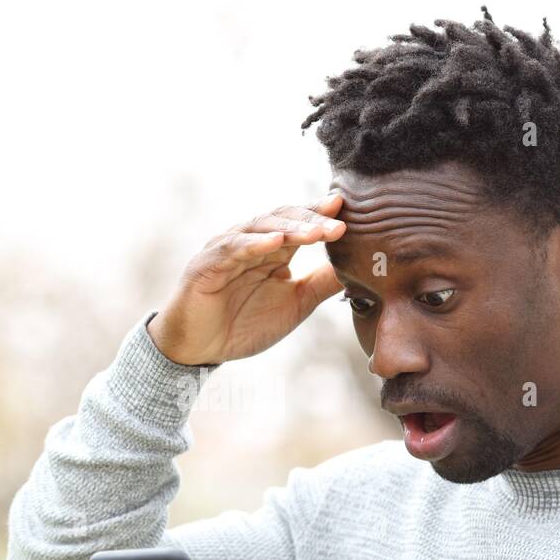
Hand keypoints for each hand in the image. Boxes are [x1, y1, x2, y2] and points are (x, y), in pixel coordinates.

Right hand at [146, 193, 346, 365]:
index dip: (321, 215)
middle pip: (284, 219)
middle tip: (338, 222)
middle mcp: (251, 243)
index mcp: (273, 250)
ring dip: (289, 228)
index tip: (347, 210)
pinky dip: (254, 244)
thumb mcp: (295, 304)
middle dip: (312, 219)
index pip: (300, 223)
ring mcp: (228, 250)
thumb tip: (360, 269)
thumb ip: (322, 284)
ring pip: (261, 228)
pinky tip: (276, 242)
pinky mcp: (207, 264)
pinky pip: (232, 249)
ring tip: (314, 231)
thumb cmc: (244, 325)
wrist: (200, 349)